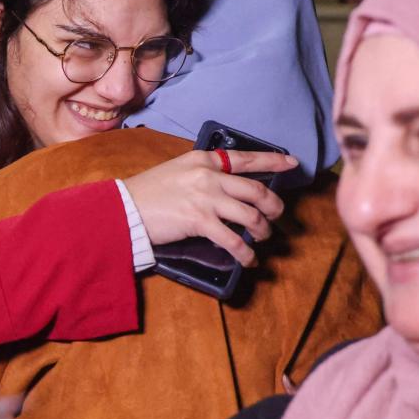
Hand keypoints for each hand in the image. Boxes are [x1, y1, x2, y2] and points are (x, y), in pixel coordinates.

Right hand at [124, 150, 297, 265]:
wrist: (126, 208)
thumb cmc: (148, 191)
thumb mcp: (178, 171)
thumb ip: (203, 174)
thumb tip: (227, 188)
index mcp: (203, 159)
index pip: (246, 158)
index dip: (273, 162)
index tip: (292, 164)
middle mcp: (208, 175)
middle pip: (256, 190)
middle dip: (274, 206)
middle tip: (277, 216)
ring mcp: (206, 198)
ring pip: (251, 215)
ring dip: (262, 230)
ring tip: (261, 239)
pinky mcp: (200, 222)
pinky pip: (233, 240)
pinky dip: (245, 253)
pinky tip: (248, 259)